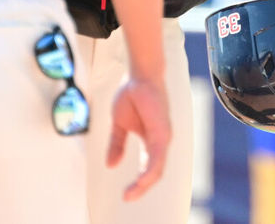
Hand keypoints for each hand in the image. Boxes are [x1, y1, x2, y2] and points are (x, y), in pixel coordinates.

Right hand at [107, 77, 171, 201]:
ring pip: (158, 168)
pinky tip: (142, 181)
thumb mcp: (120, 124)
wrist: (139, 76)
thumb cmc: (132, 94)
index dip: (139, 182)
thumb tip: (111, 165)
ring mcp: (163, 137)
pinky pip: (158, 157)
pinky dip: (150, 171)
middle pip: (155, 172)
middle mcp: (160, 141)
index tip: (126, 195)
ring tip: (131, 194)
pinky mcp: (162, 132)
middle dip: (141, 188)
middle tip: (127, 198)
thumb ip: (117, 144)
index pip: (149, 167)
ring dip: (145, 184)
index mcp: (151, 140)